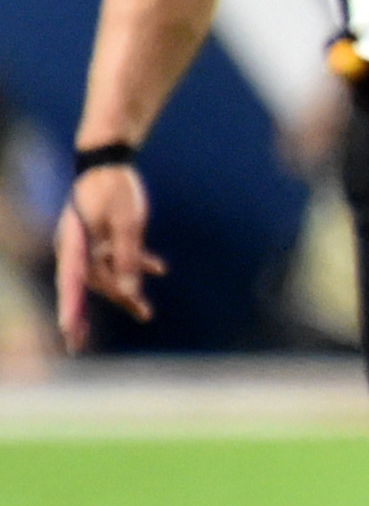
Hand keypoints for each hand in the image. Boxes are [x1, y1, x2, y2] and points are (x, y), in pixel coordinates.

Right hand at [56, 163, 157, 351]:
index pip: (71, 281)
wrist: (109, 164)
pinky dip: (135, 264)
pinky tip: (161, 268)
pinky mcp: (97, 239)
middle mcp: (73, 247)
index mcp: (74, 242)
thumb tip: (130, 291)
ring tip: (147, 313)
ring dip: (127, 289)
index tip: (69, 330)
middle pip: (90, 284)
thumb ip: (129, 259)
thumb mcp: (129, 225)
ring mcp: (84, 244)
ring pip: (105, 275)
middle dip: (100, 309)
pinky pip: (114, 259)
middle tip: (89, 342)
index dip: (71, 307)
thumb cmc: (116, 190)